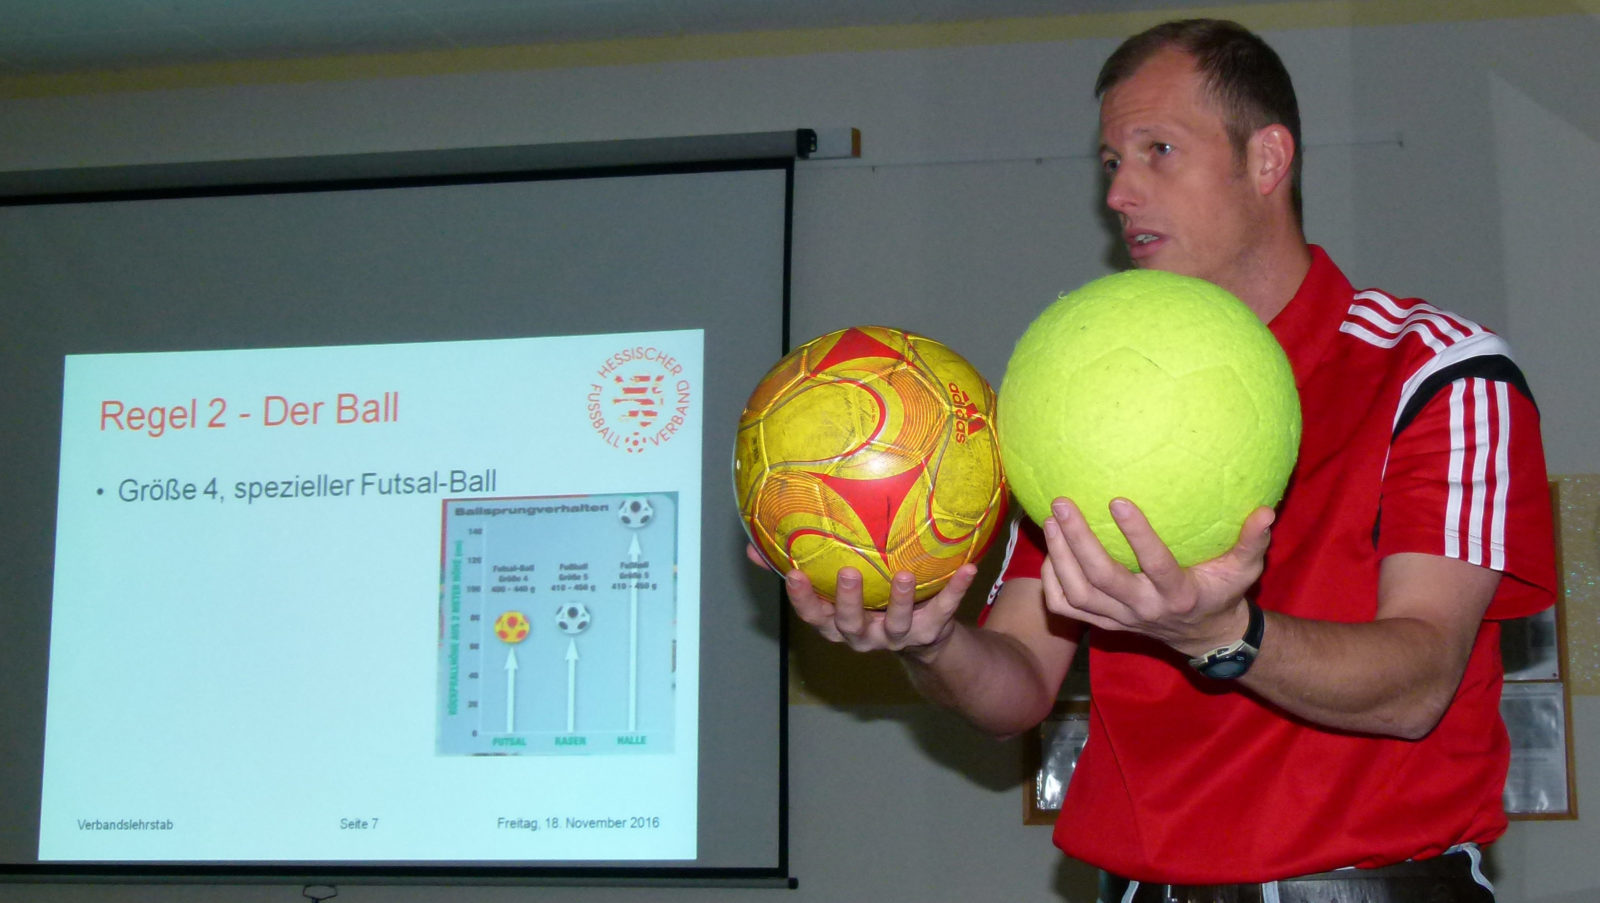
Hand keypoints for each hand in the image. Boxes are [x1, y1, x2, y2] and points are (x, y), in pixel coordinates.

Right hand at [746, 543, 976, 656]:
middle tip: (848, 573)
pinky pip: (946, 610)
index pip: (813, 616)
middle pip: (851, 624)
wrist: (921, 639)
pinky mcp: (932, 632)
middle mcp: (865, 635)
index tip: (792, 573)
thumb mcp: (831, 590)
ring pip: (899, 623)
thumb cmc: (868, 602)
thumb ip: (793, 567)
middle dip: (848, 601)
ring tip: (907, 574)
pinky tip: (969, 567)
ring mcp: (899, 636)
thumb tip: (750, 546)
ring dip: (903, 600)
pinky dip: (957, 590)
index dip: (802, 599)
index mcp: (838, 624)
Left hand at [1037, 497, 1273, 657]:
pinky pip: (1067, 609)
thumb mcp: (1245, 569)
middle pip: (1103, 578)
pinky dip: (1052, 583)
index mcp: (1178, 593)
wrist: (1205, 636)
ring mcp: (1121, 619)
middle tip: (1062, 504)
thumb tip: (1266, 511)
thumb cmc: (1223, 592)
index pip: (1156, 564)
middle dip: (1078, 541)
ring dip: (1059, 558)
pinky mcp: (1104, 624)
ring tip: (1050, 521)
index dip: (1137, 535)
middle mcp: (1145, 609)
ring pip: (1079, 594)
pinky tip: (1049, 552)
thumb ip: (1253, 541)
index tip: (1117, 500)